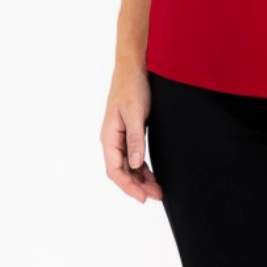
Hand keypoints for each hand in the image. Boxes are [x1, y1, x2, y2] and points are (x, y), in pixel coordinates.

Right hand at [100, 62, 163, 203]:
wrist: (133, 68)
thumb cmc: (132, 87)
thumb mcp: (136, 112)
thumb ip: (135, 138)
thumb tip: (136, 164)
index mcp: (109, 137)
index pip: (115, 170)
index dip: (128, 186)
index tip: (143, 197)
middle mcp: (112, 140)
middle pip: (122, 171)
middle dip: (137, 186)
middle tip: (157, 195)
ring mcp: (120, 137)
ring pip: (129, 166)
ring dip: (141, 179)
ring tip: (157, 190)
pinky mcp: (129, 132)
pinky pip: (134, 156)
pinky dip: (143, 168)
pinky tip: (153, 175)